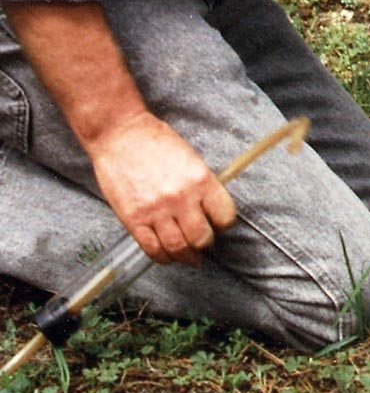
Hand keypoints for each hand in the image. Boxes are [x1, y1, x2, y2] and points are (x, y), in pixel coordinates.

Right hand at [88, 112, 237, 265]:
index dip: (224, 224)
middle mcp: (181, 198)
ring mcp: (156, 211)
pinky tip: (166, 256)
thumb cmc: (156, 141)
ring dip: (186, 257)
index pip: (224, 215)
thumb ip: (201, 183)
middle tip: (204, 244)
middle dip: (206, 244)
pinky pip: (152, 249)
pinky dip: (162, 258)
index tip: (220, 225)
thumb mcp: (190, 157)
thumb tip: (210, 206)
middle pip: (201, 238)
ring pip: (178, 248)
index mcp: (201, 179)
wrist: (121, 135)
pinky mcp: (133, 219)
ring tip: (189, 256)